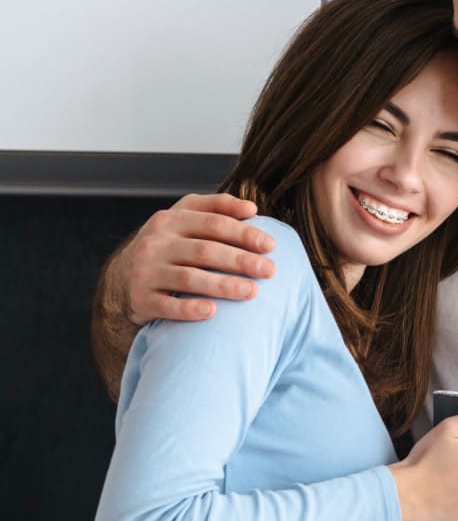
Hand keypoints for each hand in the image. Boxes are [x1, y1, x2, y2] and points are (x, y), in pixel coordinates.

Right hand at [119, 193, 275, 324]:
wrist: (124, 281)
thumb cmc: (168, 247)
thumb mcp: (184, 220)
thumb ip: (215, 208)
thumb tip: (251, 208)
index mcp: (171, 220)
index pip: (213, 223)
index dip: (243, 233)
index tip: (270, 245)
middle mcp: (156, 243)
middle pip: (205, 250)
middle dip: (240, 260)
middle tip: (270, 270)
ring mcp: (146, 271)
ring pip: (188, 278)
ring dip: (223, 285)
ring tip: (252, 291)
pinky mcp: (141, 299)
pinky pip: (167, 306)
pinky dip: (189, 309)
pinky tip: (212, 312)